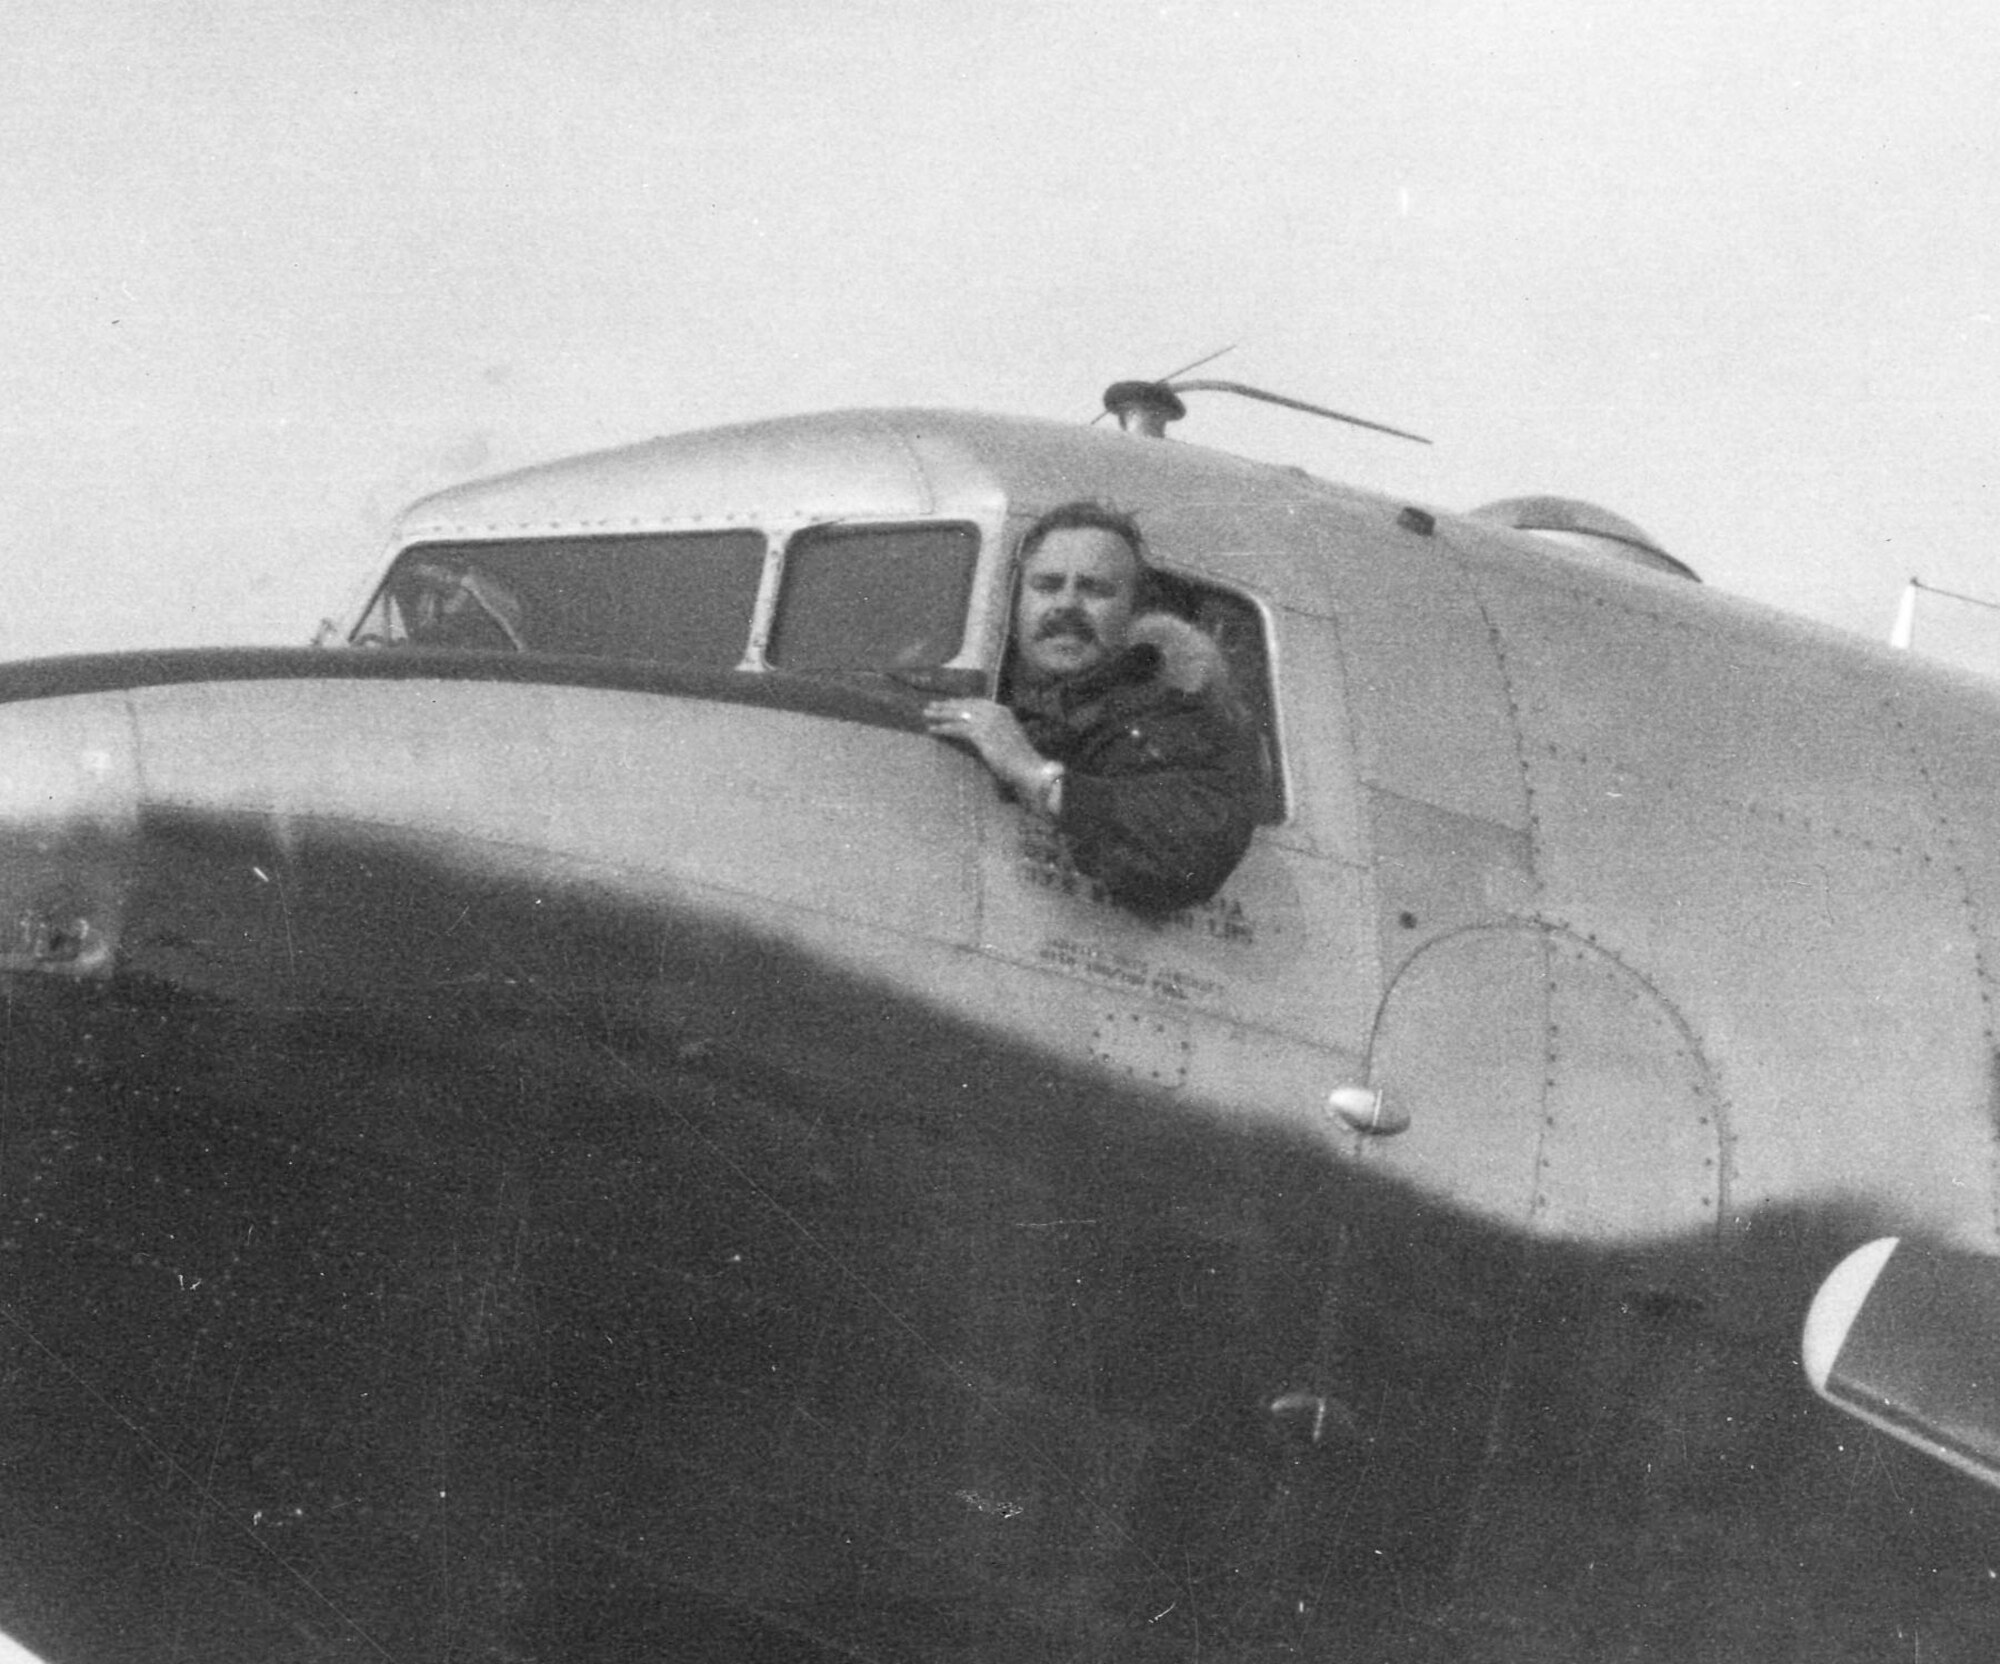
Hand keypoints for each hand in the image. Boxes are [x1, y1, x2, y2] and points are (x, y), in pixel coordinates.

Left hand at [923, 697, 1049, 796]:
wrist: (1029, 769)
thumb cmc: (1020, 761)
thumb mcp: (1006, 741)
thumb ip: (994, 735)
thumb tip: (979, 737)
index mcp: (1003, 712)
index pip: (977, 703)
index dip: (960, 703)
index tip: (947, 703)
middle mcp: (995, 712)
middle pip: (965, 705)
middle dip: (947, 705)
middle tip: (931, 706)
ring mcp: (988, 721)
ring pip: (959, 714)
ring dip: (941, 714)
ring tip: (926, 714)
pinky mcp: (981, 733)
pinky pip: (957, 728)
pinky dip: (943, 728)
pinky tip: (932, 730)